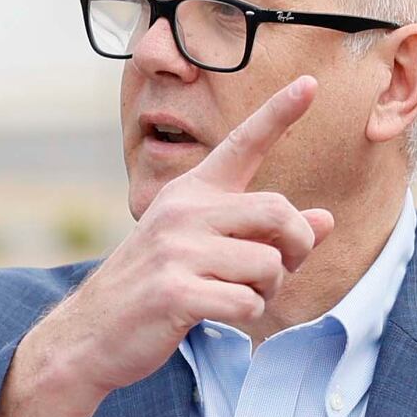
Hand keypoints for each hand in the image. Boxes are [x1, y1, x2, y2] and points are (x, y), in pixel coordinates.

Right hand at [0, 75, 335, 416]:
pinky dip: (246, 315)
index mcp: (190, 192)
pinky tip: (218, 316)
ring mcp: (176, 249)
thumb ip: (262, 233)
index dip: (279, 114)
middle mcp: (183, 210)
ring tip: (240, 296)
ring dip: (269, 291)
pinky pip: (246, 302)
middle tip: (281, 270)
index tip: (311, 83)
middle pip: (277, 212)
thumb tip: (325, 219)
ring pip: (268, 264)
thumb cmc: (155, 289)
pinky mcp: (174, 291)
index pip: (242, 144)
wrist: (91, 332)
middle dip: (296, 247)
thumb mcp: (204, 249)